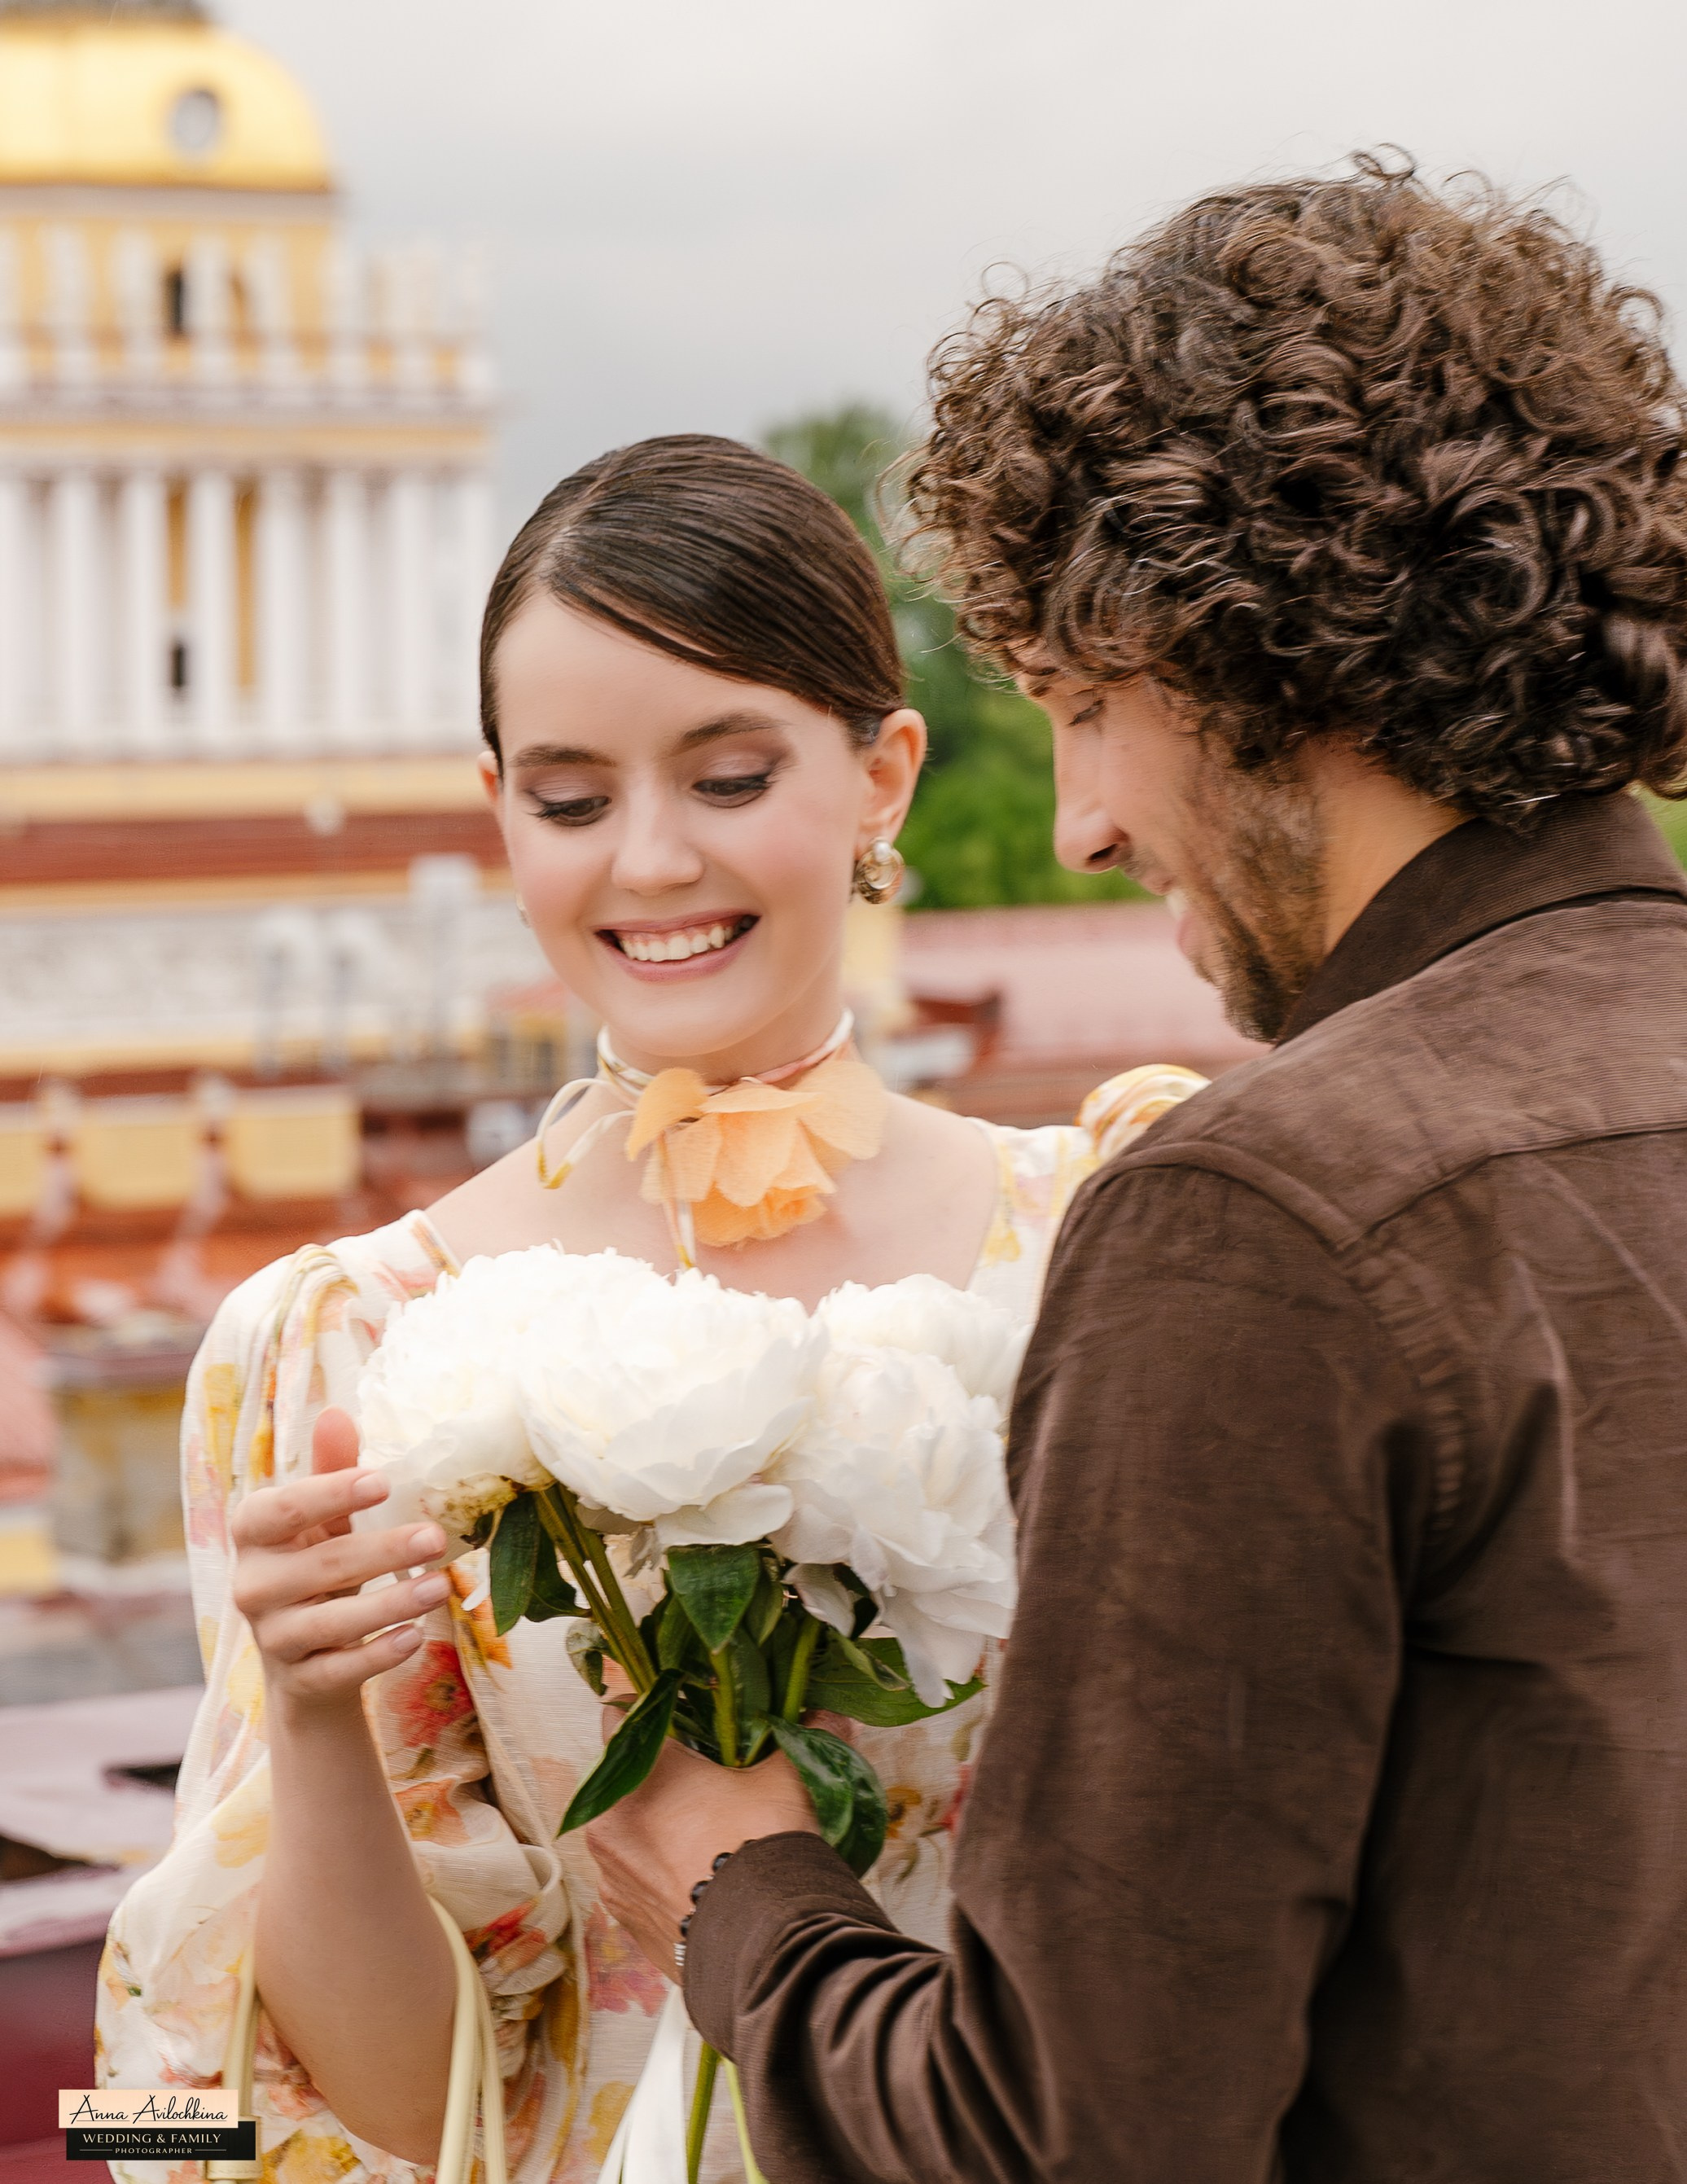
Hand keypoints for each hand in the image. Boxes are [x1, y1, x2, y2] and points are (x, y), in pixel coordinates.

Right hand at [230, 1407, 448, 1713]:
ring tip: (441, 1586)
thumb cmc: (319, 1568)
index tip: (382, 1481)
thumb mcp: (324, 1521)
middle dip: (384, 1551)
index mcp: (254, 1534)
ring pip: (331, 1622)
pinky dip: (377, 1654)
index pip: (281, 1510)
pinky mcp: (298, 1681)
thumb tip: (336, 1412)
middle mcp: (253, 1586)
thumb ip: (331, 1470)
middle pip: (321, 1566)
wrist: (306, 1660)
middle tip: (437, 1536)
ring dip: (390, 1603)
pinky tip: (415, 1636)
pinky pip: (338, 1669)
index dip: (328, 1494)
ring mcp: (273, 1638)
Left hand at [586, 1728, 819, 1978]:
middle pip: (627, 1780)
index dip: (649, 1711)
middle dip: (661, 1777)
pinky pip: (637, 1883)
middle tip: (705, 1779)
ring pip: (629, 1834)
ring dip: (657, 1829)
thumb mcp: (786, 1780)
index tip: (678, 1716)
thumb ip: (798, 1741)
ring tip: (707, 1836)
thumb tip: (827, 1718)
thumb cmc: (761, 1844)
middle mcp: (610, 1823)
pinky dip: (661, 1876)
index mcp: (639, 1774)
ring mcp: (613, 1877)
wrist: (762, 1943)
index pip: (620, 1716)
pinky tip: (701, 1880)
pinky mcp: (627, 1922)